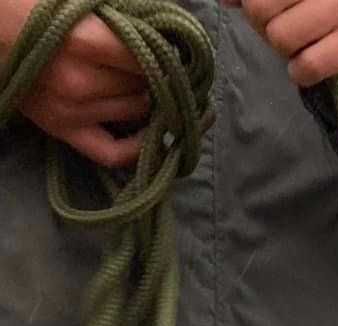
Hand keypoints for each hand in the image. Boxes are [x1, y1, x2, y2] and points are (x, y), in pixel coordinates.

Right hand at [0, 0, 148, 167]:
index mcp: (84, 41)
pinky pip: (112, 153)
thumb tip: (155, 31)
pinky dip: (136, 147)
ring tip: (144, 85)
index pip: (146, 57)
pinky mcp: (62, 130)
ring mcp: (71, 111)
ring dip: (145, 98)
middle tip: (150, 63)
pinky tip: (149, 134)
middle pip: (142, 84)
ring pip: (135, 112)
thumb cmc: (25, 4)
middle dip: (152, 73)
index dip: (161, 51)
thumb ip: (111, 15)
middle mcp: (80, 82)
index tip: (167, 46)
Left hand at [228, 0, 337, 106]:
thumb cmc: (312, 16)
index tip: (268, 9)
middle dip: (265, 27)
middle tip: (286, 29)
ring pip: (281, 37)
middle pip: (258, 8)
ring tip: (302, 45)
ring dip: (285, 52)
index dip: (250, 4)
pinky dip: (302, 73)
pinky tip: (310, 65)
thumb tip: (225, 0)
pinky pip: (307, 65)